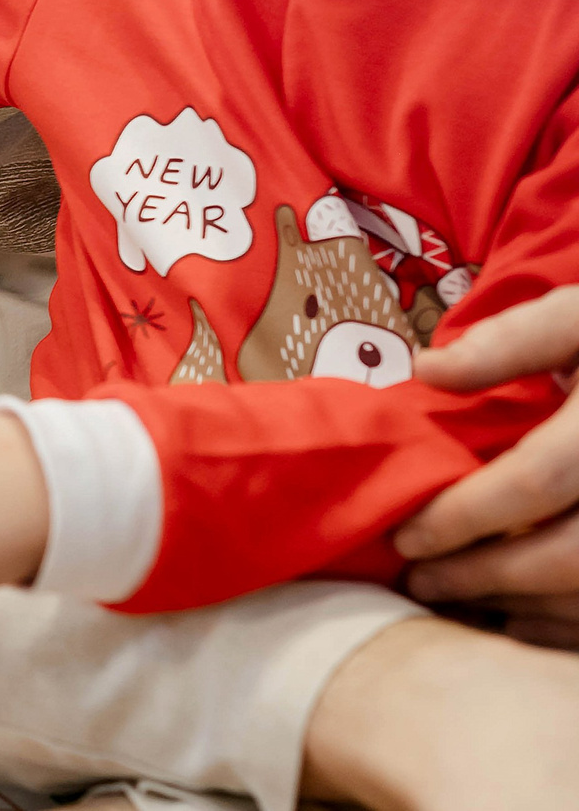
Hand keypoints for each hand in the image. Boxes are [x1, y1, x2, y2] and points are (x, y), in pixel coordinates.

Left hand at [398, 285, 578, 644]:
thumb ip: (513, 341)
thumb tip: (429, 371)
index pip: (536, 482)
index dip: (466, 516)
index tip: (406, 535)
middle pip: (570, 557)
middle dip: (486, 577)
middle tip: (420, 581)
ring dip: (524, 609)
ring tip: (458, 601)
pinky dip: (565, 627)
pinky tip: (519, 617)